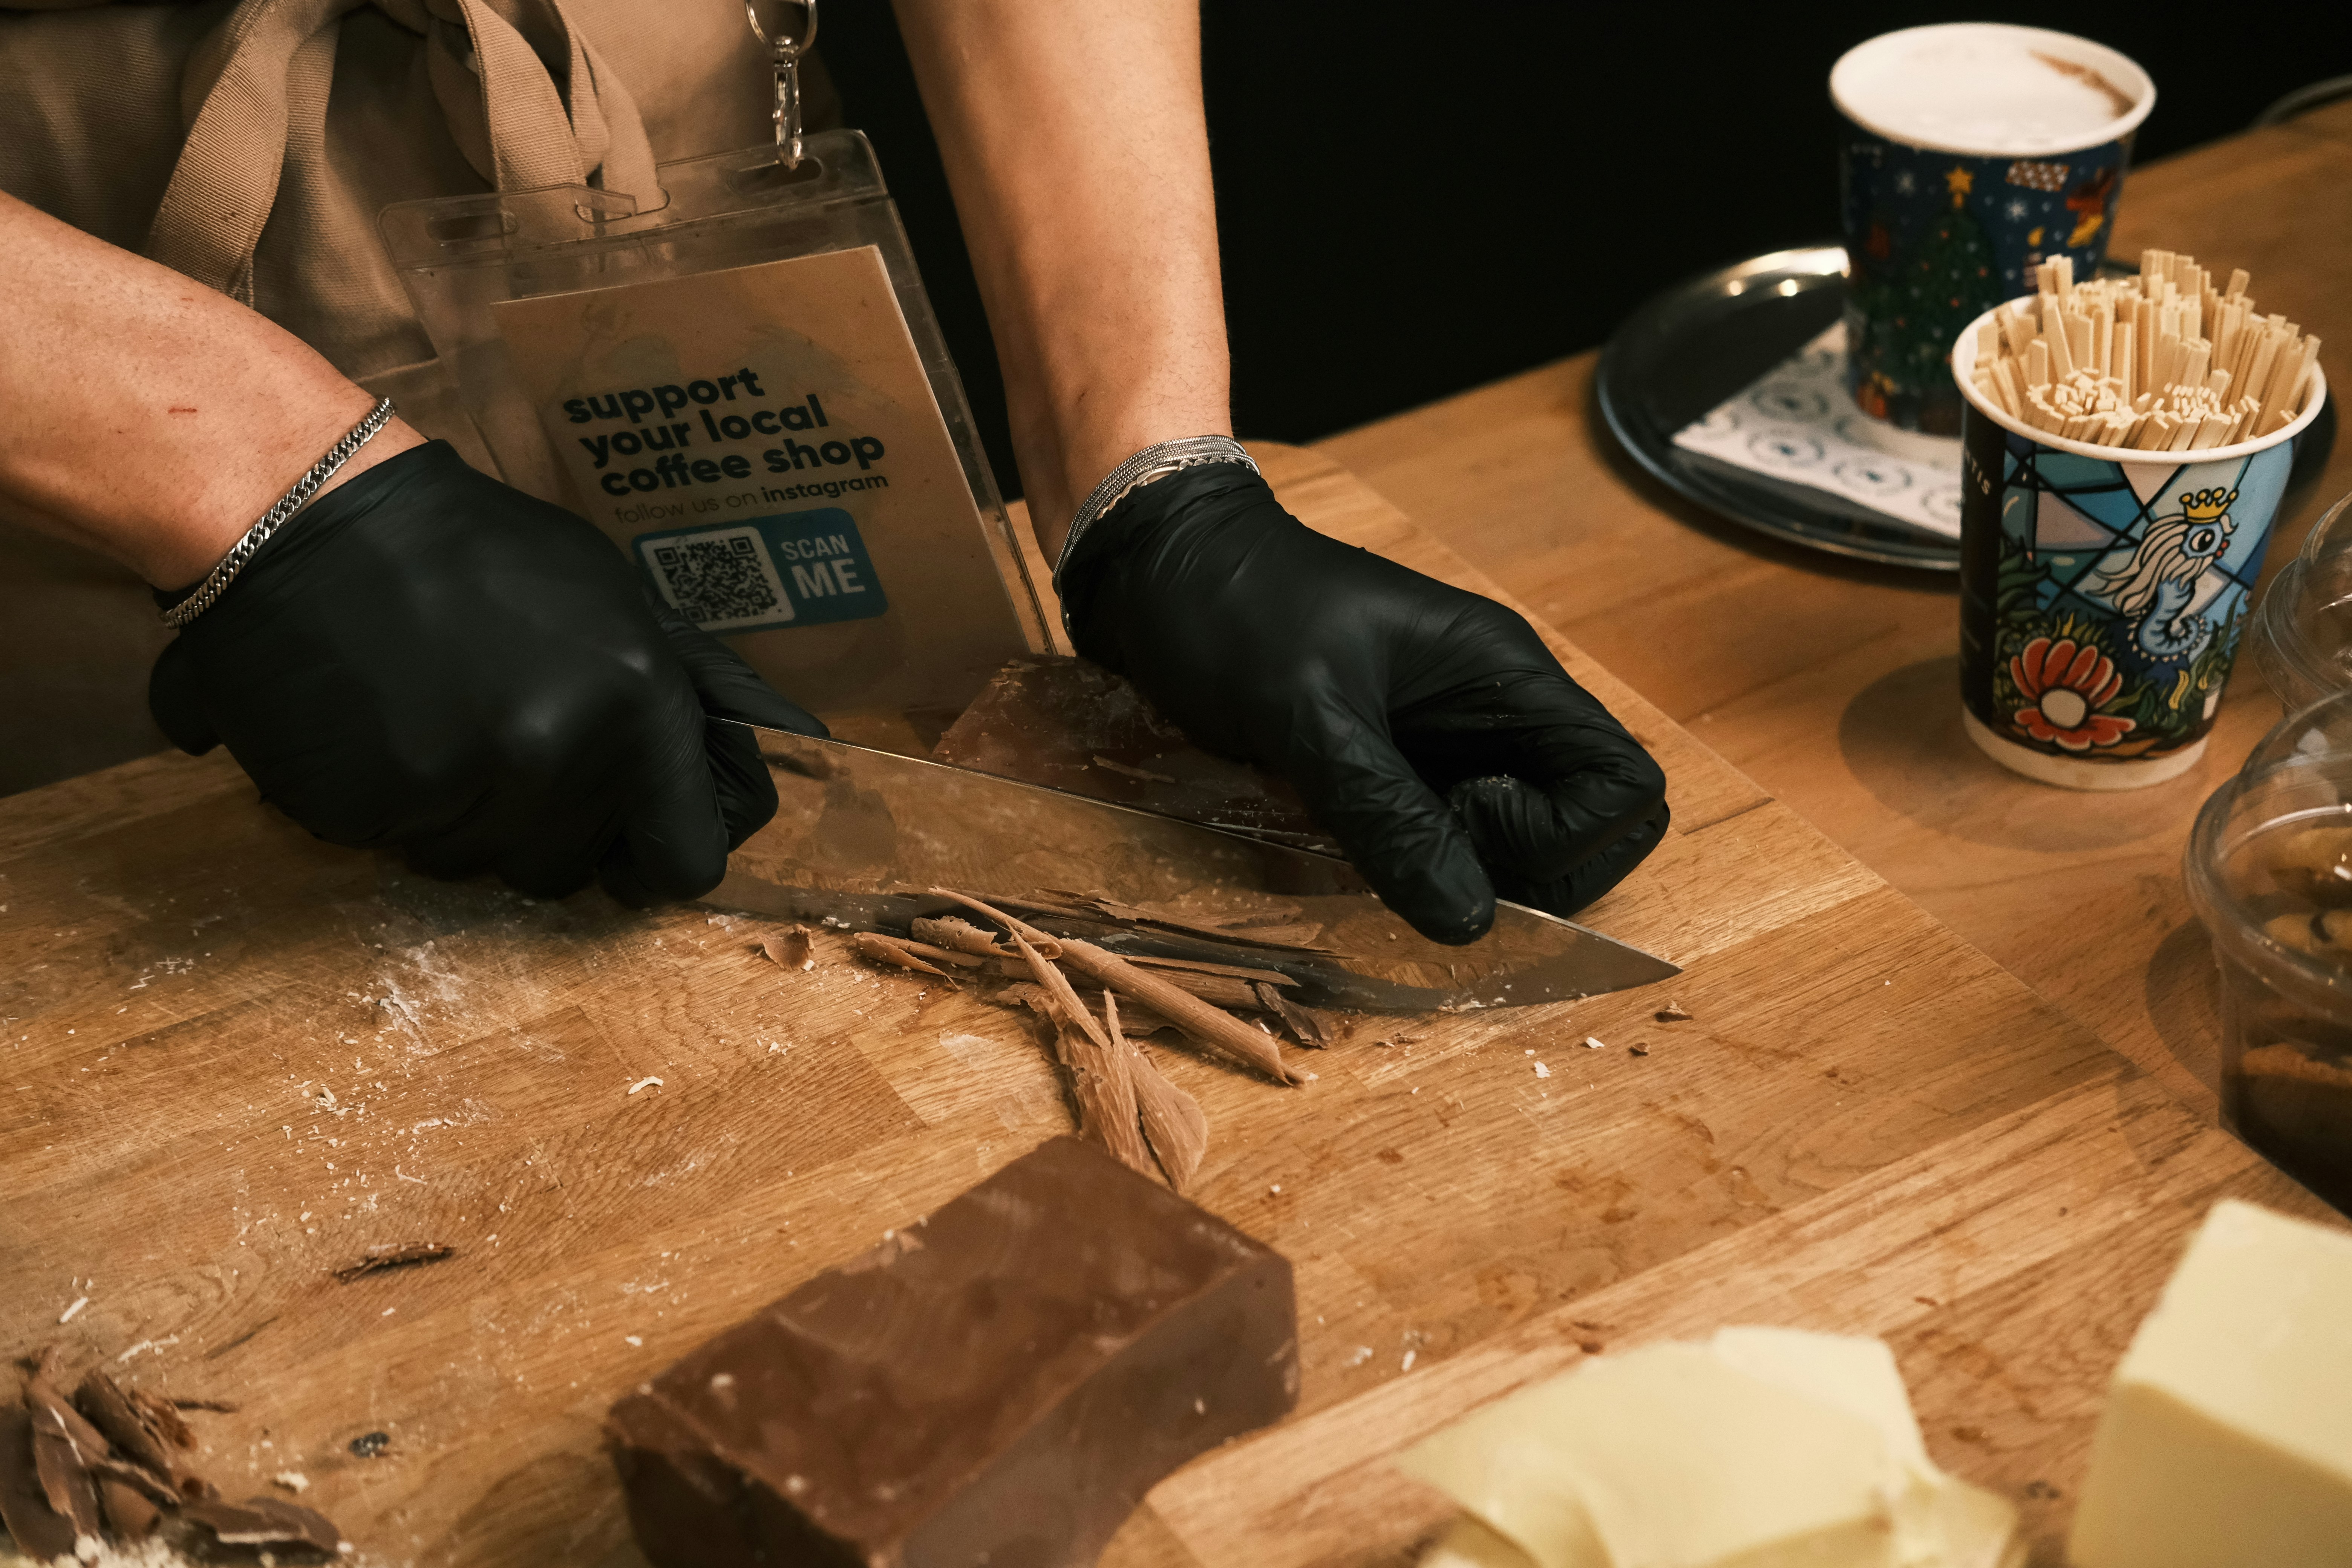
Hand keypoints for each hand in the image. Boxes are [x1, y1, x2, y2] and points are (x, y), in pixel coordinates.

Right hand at [148, 441, 823, 903]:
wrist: (304, 515)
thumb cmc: (471, 548)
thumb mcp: (609, 596)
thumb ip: (667, 695)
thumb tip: (718, 778)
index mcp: (634, 701)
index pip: (687, 858)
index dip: (660, 856)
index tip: (634, 844)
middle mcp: (556, 753)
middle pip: (572, 866)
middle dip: (546, 824)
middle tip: (502, 742)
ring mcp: (458, 786)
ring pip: (481, 864)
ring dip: (464, 818)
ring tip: (431, 724)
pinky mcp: (365, 808)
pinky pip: (400, 848)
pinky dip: (392, 808)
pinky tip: (377, 733)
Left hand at [1058, 464, 1668, 943]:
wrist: (1168, 569)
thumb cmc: (1235, 613)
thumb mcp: (1309, 715)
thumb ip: (1389, 815)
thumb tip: (1470, 920)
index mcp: (1507, 674)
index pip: (1622, 784)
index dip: (1563, 834)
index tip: (1466, 818)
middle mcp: (1501, 710)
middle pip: (1587, 827)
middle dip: (1526, 867)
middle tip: (1421, 846)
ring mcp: (1458, 740)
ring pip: (1521, 842)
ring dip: (1468, 870)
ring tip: (1379, 836)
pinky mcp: (1409, 765)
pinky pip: (1453, 835)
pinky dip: (1422, 859)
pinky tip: (1355, 838)